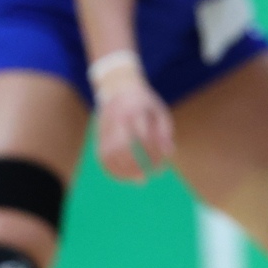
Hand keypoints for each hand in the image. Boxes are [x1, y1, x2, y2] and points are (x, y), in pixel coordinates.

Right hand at [92, 60, 174, 183]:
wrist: (117, 86)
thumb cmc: (143, 102)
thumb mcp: (159, 110)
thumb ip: (165, 131)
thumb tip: (168, 154)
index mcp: (135, 111)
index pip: (144, 137)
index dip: (153, 155)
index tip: (161, 167)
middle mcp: (118, 119)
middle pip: (123, 147)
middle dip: (135, 165)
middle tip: (147, 177)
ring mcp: (106, 127)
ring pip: (109, 154)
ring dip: (122, 171)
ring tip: (137, 180)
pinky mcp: (99, 134)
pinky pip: (101, 156)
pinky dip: (110, 170)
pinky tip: (122, 178)